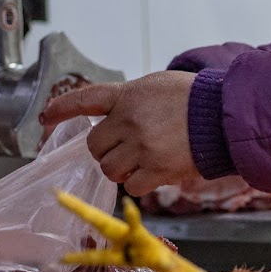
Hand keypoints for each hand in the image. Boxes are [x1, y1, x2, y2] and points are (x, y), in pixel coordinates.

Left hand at [40, 71, 198, 196]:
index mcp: (127, 96)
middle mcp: (129, 121)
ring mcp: (142, 146)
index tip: (46, 116)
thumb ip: (129, 99)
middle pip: (95, 146)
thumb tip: (111, 117)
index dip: (63, 108)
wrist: (224, 116)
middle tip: (124, 148)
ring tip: (141, 161)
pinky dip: (139, 183)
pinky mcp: (157, 169)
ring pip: (110, 169)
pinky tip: (153, 172)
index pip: (86, 99)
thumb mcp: (155, 85)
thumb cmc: (192, 98)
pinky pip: (132, 186)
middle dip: (105, 150)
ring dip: (121, 169)